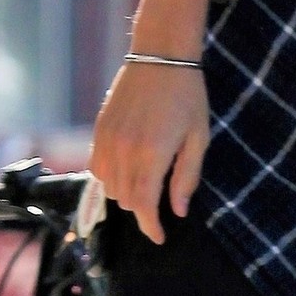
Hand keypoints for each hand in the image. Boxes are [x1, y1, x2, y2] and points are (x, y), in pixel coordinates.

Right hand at [94, 0, 218, 242]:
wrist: (161, 58)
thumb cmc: (188, 97)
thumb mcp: (198, 138)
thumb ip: (187, 177)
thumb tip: (178, 211)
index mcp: (152, 154)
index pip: (144, 204)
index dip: (150, 226)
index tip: (159, 237)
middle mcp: (125, 149)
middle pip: (125, 199)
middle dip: (142, 211)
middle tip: (159, 212)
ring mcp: (108, 139)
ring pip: (109, 186)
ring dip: (126, 195)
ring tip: (146, 191)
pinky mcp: (99, 129)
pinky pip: (96, 167)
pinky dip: (110, 178)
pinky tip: (127, 174)